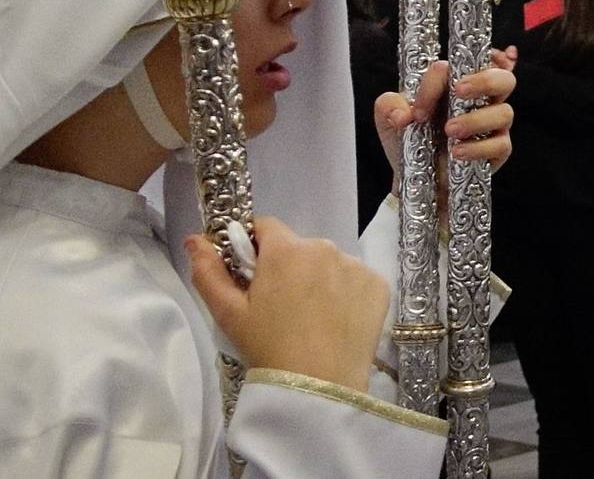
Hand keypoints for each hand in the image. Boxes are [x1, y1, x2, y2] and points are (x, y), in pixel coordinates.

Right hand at [187, 217, 387, 391]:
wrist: (318, 386)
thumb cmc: (268, 347)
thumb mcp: (228, 313)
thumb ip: (208, 271)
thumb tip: (195, 239)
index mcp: (286, 249)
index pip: (266, 227)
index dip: (256, 248)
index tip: (255, 276)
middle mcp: (324, 247)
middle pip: (299, 247)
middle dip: (289, 268)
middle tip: (281, 306)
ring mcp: (355, 265)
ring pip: (329, 264)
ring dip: (319, 280)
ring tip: (311, 319)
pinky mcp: (378, 285)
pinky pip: (357, 281)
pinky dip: (347, 295)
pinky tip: (337, 322)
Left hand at [374, 59, 515, 194]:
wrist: (415, 179)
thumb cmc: (408, 140)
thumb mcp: (389, 119)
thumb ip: (389, 106)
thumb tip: (403, 114)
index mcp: (457, 83)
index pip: (458, 67)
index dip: (437, 82)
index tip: (419, 110)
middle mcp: (481, 100)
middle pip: (504, 78)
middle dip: (485, 80)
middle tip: (459, 91)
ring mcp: (493, 125)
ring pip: (505, 112)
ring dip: (476, 119)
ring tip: (449, 131)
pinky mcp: (498, 151)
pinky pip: (501, 144)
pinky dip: (479, 148)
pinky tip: (458, 153)